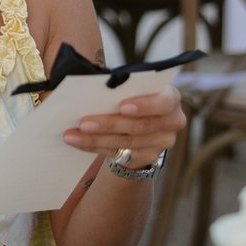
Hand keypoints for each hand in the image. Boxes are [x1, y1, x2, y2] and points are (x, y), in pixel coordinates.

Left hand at [61, 85, 185, 169]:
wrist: (136, 124)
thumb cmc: (131, 96)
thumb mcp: (131, 89)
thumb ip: (121, 88)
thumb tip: (93, 88)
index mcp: (170, 98)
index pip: (164, 102)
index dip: (144, 105)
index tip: (122, 106)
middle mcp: (172, 121)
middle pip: (141, 126)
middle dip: (109, 124)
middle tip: (83, 123)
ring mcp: (162, 142)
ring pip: (127, 142)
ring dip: (96, 139)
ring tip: (72, 134)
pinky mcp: (148, 157)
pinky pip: (119, 154)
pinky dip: (94, 146)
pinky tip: (78, 142)